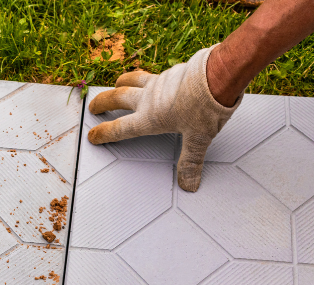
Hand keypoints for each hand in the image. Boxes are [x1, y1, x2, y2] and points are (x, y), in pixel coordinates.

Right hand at [87, 46, 241, 191]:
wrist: (220, 74)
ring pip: (131, 81)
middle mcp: (149, 99)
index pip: (120, 129)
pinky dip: (141, 76)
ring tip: (115, 85)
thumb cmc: (207, 106)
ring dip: (120, 84)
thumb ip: (190, 162)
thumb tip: (189, 184)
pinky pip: (149, 74)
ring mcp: (159, 83)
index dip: (104, 133)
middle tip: (93, 106)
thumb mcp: (198, 139)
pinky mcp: (171, 71)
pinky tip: (146, 78)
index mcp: (150, 118)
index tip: (93, 136)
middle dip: (103, 103)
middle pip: (118, 99)